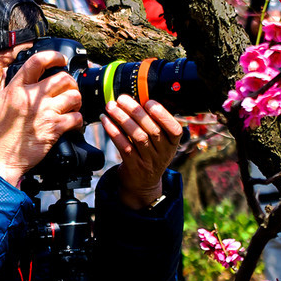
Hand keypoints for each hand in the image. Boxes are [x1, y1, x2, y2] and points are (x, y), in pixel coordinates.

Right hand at [0, 50, 82, 185]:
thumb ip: (3, 87)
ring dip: (76, 101)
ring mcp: (44, 112)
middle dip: (70, 83)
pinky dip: (78, 120)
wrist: (0, 158)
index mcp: (17, 88)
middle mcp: (32, 97)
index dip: (54, 56)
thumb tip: (5, 72)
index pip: (38, 61)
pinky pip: (76, 117)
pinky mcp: (54, 128)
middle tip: (69, 90)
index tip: (61, 59)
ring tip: (72, 106)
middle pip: (63, 78)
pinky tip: (72, 123)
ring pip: (73, 96)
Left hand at [100, 95, 181, 209]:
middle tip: (121, 99)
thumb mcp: (159, 142)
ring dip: (122, 118)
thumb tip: (136, 97)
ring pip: (137, 136)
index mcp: (172, 144)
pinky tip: (106, 120)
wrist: (143, 184)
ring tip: (111, 107)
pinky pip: (123, 146)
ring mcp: (149, 161)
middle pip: (152, 130)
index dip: (162, 115)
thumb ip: (153, 123)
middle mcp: (163, 153)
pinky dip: (113, 131)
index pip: (174, 129)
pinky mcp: (134, 166)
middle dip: (136, 111)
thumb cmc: (149, 154)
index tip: (149, 102)